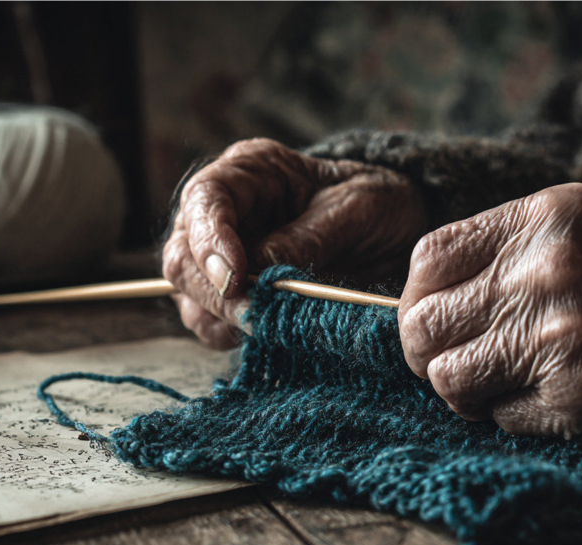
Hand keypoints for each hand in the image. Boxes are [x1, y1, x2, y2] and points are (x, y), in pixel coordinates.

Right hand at [164, 138, 425, 348]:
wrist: (397, 230)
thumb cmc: (376, 203)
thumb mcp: (356, 207)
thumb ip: (308, 237)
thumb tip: (261, 272)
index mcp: (249, 172)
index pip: (205, 200)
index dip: (210, 241)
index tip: (235, 278)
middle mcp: (226, 214)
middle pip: (184, 255)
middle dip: (213, 290)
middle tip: (254, 315)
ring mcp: (225, 257)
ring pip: (189, 295)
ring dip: (221, 317)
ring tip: (268, 325)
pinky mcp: (237, 296)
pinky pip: (213, 323)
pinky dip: (232, 334)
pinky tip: (267, 333)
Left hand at [398, 183, 581, 436]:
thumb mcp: (579, 224)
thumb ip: (503, 248)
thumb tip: (422, 297)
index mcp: (540, 219)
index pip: (427, 259)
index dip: (414, 297)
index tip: (431, 316)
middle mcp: (544, 270)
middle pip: (422, 325)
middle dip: (425, 353)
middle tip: (451, 360)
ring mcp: (559, 334)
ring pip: (448, 379)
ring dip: (464, 389)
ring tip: (496, 381)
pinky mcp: (576, 391)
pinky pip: (500, 417)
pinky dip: (515, 414)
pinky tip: (550, 394)